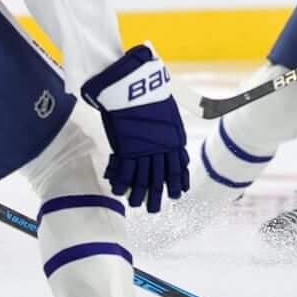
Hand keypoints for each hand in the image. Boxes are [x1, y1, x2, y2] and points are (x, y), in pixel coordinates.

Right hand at [82, 44, 189, 212]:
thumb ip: (168, 130)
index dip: (177, 182)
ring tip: (137, 206)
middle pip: (161, 178)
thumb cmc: (150, 94)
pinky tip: (118, 192)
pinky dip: (121, 183)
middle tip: (155, 210)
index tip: (176, 194)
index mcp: (174, 140)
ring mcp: (144, 149)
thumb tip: (171, 139)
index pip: (178, 167)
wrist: (135, 86)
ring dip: (139, 195)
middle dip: (159, 195)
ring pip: (143, 179)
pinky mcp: (126, 148)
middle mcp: (162, 148)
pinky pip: (124, 171)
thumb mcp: (167, 113)